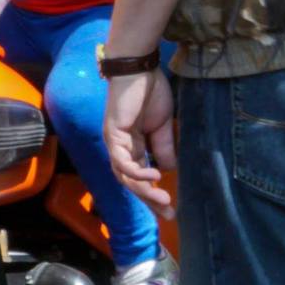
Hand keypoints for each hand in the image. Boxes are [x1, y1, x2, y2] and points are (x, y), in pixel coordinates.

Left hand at [103, 68, 176, 216]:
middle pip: (131, 183)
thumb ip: (164, 147)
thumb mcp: (164, 126)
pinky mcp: (113, 135)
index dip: (154, 194)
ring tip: (164, 199)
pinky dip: (137, 172)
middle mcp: (120, 149)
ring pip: (125, 177)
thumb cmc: (150, 93)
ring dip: (144, 191)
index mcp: (133, 147)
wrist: (139, 70)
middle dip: (150, 200)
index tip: (171, 210)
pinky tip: (155, 176)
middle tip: (168, 213)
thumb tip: (170, 169)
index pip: (141, 178)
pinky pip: (123, 161)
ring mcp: (115, 143)